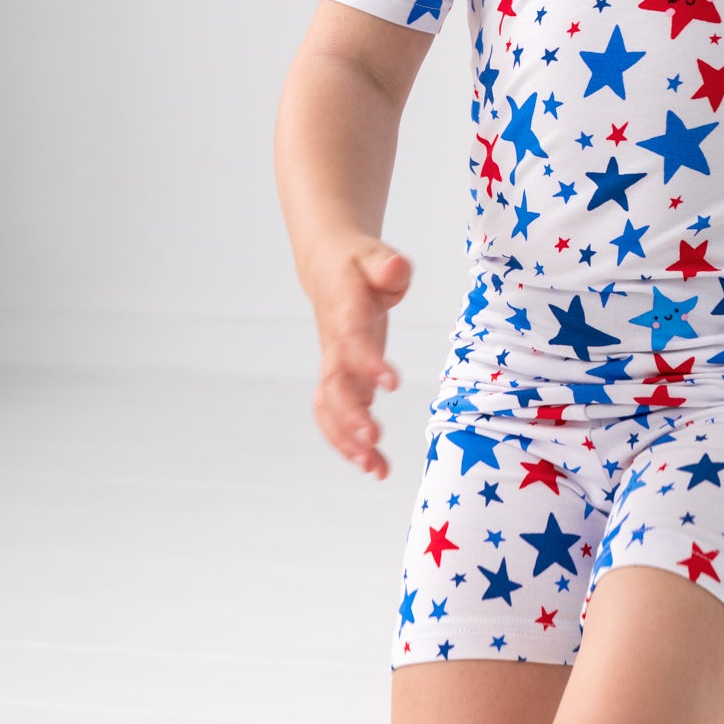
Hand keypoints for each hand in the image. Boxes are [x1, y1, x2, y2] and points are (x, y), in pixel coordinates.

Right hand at [307, 238, 411, 479]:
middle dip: (351, 416)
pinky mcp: (342, 379)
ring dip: (348, 441)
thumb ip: (387, 265)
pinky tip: (377, 467)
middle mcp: (333, 345)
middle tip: (374, 440)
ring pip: (330, 409)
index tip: (391, 384)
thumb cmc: (359, 264)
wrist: (327, 268)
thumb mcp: (375, 255)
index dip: (367, 363)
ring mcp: (334, 365)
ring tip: (376, 468)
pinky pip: (337, 416)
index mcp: (343, 312)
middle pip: (333, 386)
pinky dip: (351, 444)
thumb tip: (395, 268)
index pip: (351, 341)